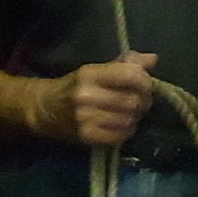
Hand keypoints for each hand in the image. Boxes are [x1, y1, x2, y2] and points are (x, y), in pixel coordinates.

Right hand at [43, 52, 158, 147]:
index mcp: (90, 74)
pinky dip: (127, 130)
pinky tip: (122, 125)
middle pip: (132, 100)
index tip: (145, 84)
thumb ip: (124, 64)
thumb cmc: (74, 86)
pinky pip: (120, 136)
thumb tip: (153, 59)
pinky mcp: (86, 137)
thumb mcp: (95, 70)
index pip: (129, 75)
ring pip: (128, 119)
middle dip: (144, 101)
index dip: (145, 81)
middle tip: (142, 101)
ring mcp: (85, 118)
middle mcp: (87, 95)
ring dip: (136, 117)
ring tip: (131, 113)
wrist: (44, 109)